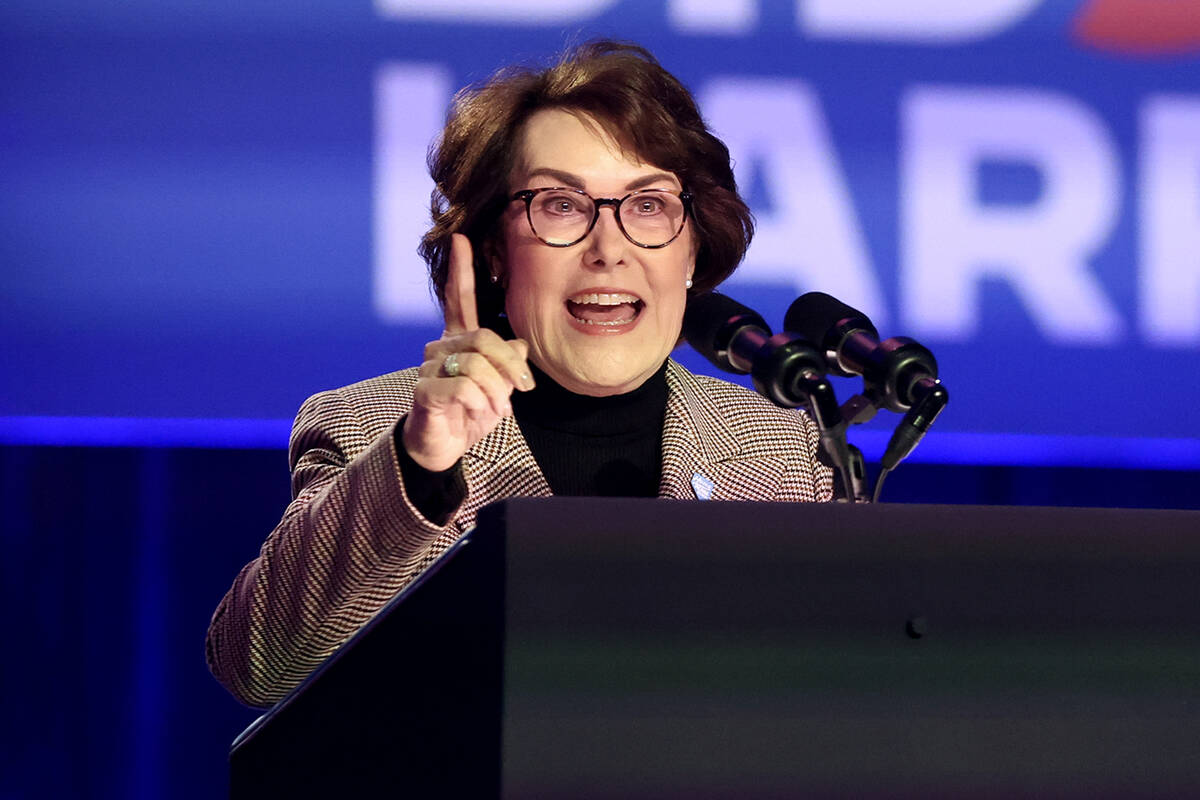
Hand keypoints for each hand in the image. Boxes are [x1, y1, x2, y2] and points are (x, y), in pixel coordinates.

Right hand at [402, 233, 533, 471]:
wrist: (443, 446)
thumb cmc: (470, 412)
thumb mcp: (499, 387)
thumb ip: (508, 363)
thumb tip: (520, 345)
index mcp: (458, 339)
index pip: (457, 298)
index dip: (461, 270)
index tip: (462, 238)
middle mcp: (440, 347)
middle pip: (483, 337)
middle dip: (510, 364)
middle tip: (524, 388)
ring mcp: (429, 367)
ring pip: (475, 364)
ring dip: (496, 391)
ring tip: (498, 409)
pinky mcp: (424, 390)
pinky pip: (463, 387)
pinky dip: (481, 402)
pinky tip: (481, 413)